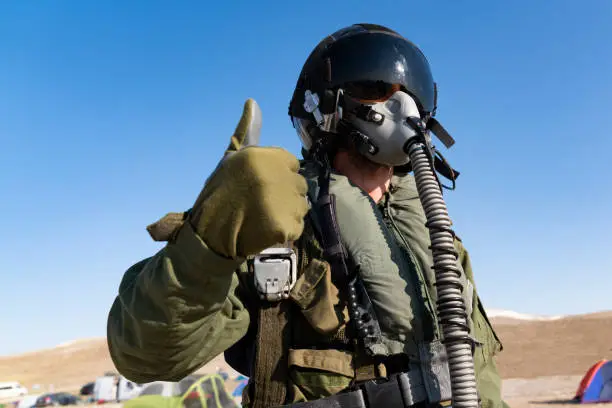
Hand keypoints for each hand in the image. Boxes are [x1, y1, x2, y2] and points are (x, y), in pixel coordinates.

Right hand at [188, 99, 308, 258]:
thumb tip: (252, 102)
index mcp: (264, 156)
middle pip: (299, 185)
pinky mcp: (286, 226)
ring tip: (264, 218)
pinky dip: (286, 232)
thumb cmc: (218, 194)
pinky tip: (267, 231)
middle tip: (262, 205)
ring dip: (288, 214)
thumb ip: (247, 132)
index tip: (261, 187)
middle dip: (285, 195)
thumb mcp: (231, 158)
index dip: (278, 177)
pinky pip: (298, 227)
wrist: (208, 234)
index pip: (291, 164)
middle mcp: (276, 175)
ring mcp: (283, 201)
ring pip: (301, 206)